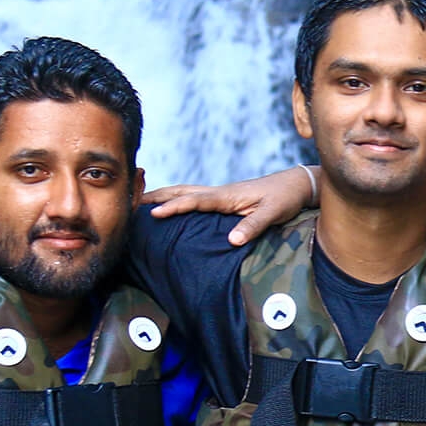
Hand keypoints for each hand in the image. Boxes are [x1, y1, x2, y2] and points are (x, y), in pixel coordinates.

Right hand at [144, 166, 317, 245]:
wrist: (295, 184)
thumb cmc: (284, 198)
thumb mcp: (273, 214)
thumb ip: (253, 226)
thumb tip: (232, 241)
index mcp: (226, 196)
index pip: (194, 201)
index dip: (173, 207)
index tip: (153, 214)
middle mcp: (219, 193)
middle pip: (182, 191)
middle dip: (156, 196)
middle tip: (130, 201)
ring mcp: (220, 194)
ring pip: (186, 191)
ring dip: (163, 194)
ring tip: (141, 201)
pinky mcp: (224, 198)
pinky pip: (194, 197)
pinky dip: (177, 197)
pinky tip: (171, 204)